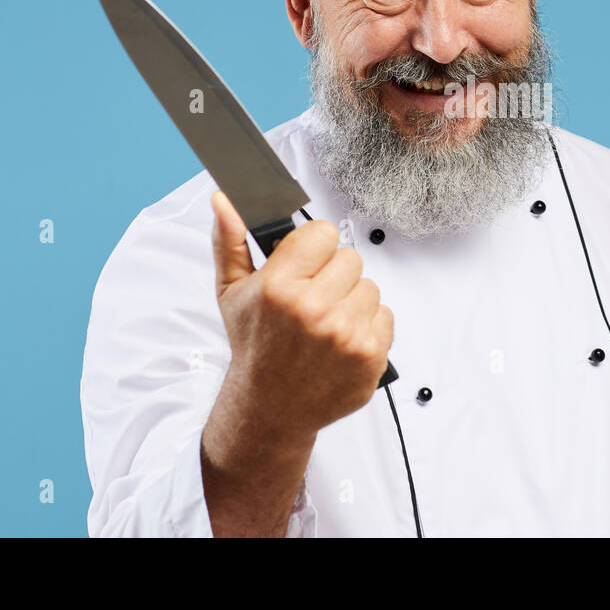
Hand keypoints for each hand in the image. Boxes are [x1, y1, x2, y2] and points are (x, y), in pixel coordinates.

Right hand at [209, 190, 393, 443]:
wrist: (271, 408)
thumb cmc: (254, 346)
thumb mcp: (232, 293)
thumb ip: (231, 241)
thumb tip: (224, 200)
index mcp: (279, 287)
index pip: (324, 233)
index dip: (315, 248)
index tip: (306, 264)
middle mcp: (314, 309)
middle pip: (351, 258)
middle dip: (334, 275)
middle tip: (314, 300)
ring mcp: (345, 334)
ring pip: (370, 287)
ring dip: (352, 301)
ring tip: (327, 323)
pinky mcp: (370, 356)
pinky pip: (385, 316)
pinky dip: (368, 327)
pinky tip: (342, 341)